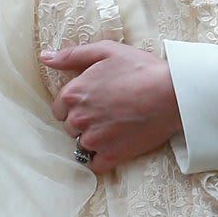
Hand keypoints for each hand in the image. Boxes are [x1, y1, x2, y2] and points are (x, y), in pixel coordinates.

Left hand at [41, 41, 181, 173]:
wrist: (173, 94)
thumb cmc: (139, 68)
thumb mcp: (104, 51)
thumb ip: (71, 56)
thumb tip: (45, 57)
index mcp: (73, 93)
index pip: (58, 108)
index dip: (72, 105)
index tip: (88, 102)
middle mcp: (79, 118)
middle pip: (70, 126)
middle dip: (82, 121)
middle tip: (103, 114)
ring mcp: (96, 139)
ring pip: (81, 144)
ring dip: (91, 139)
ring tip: (111, 129)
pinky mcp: (114, 155)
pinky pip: (95, 165)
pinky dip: (100, 159)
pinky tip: (111, 148)